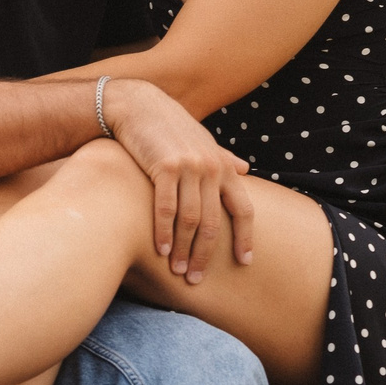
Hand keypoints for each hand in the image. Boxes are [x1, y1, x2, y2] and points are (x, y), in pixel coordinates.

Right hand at [105, 79, 255, 285]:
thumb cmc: (171, 127)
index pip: (243, 209)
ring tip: (178, 271)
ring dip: (184, 250)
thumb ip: (224, 158)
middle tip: (197, 279)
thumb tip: (245, 168)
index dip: (245, 238)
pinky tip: (161, 250)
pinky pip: (166, 208)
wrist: (139, 105)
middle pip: (213, 223)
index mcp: (223, 166)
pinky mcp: (164, 167)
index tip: (244, 262)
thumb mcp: (202, 140)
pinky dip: (164, 233)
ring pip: (190, 220)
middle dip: (205, 254)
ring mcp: (188, 167)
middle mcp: (211, 168)